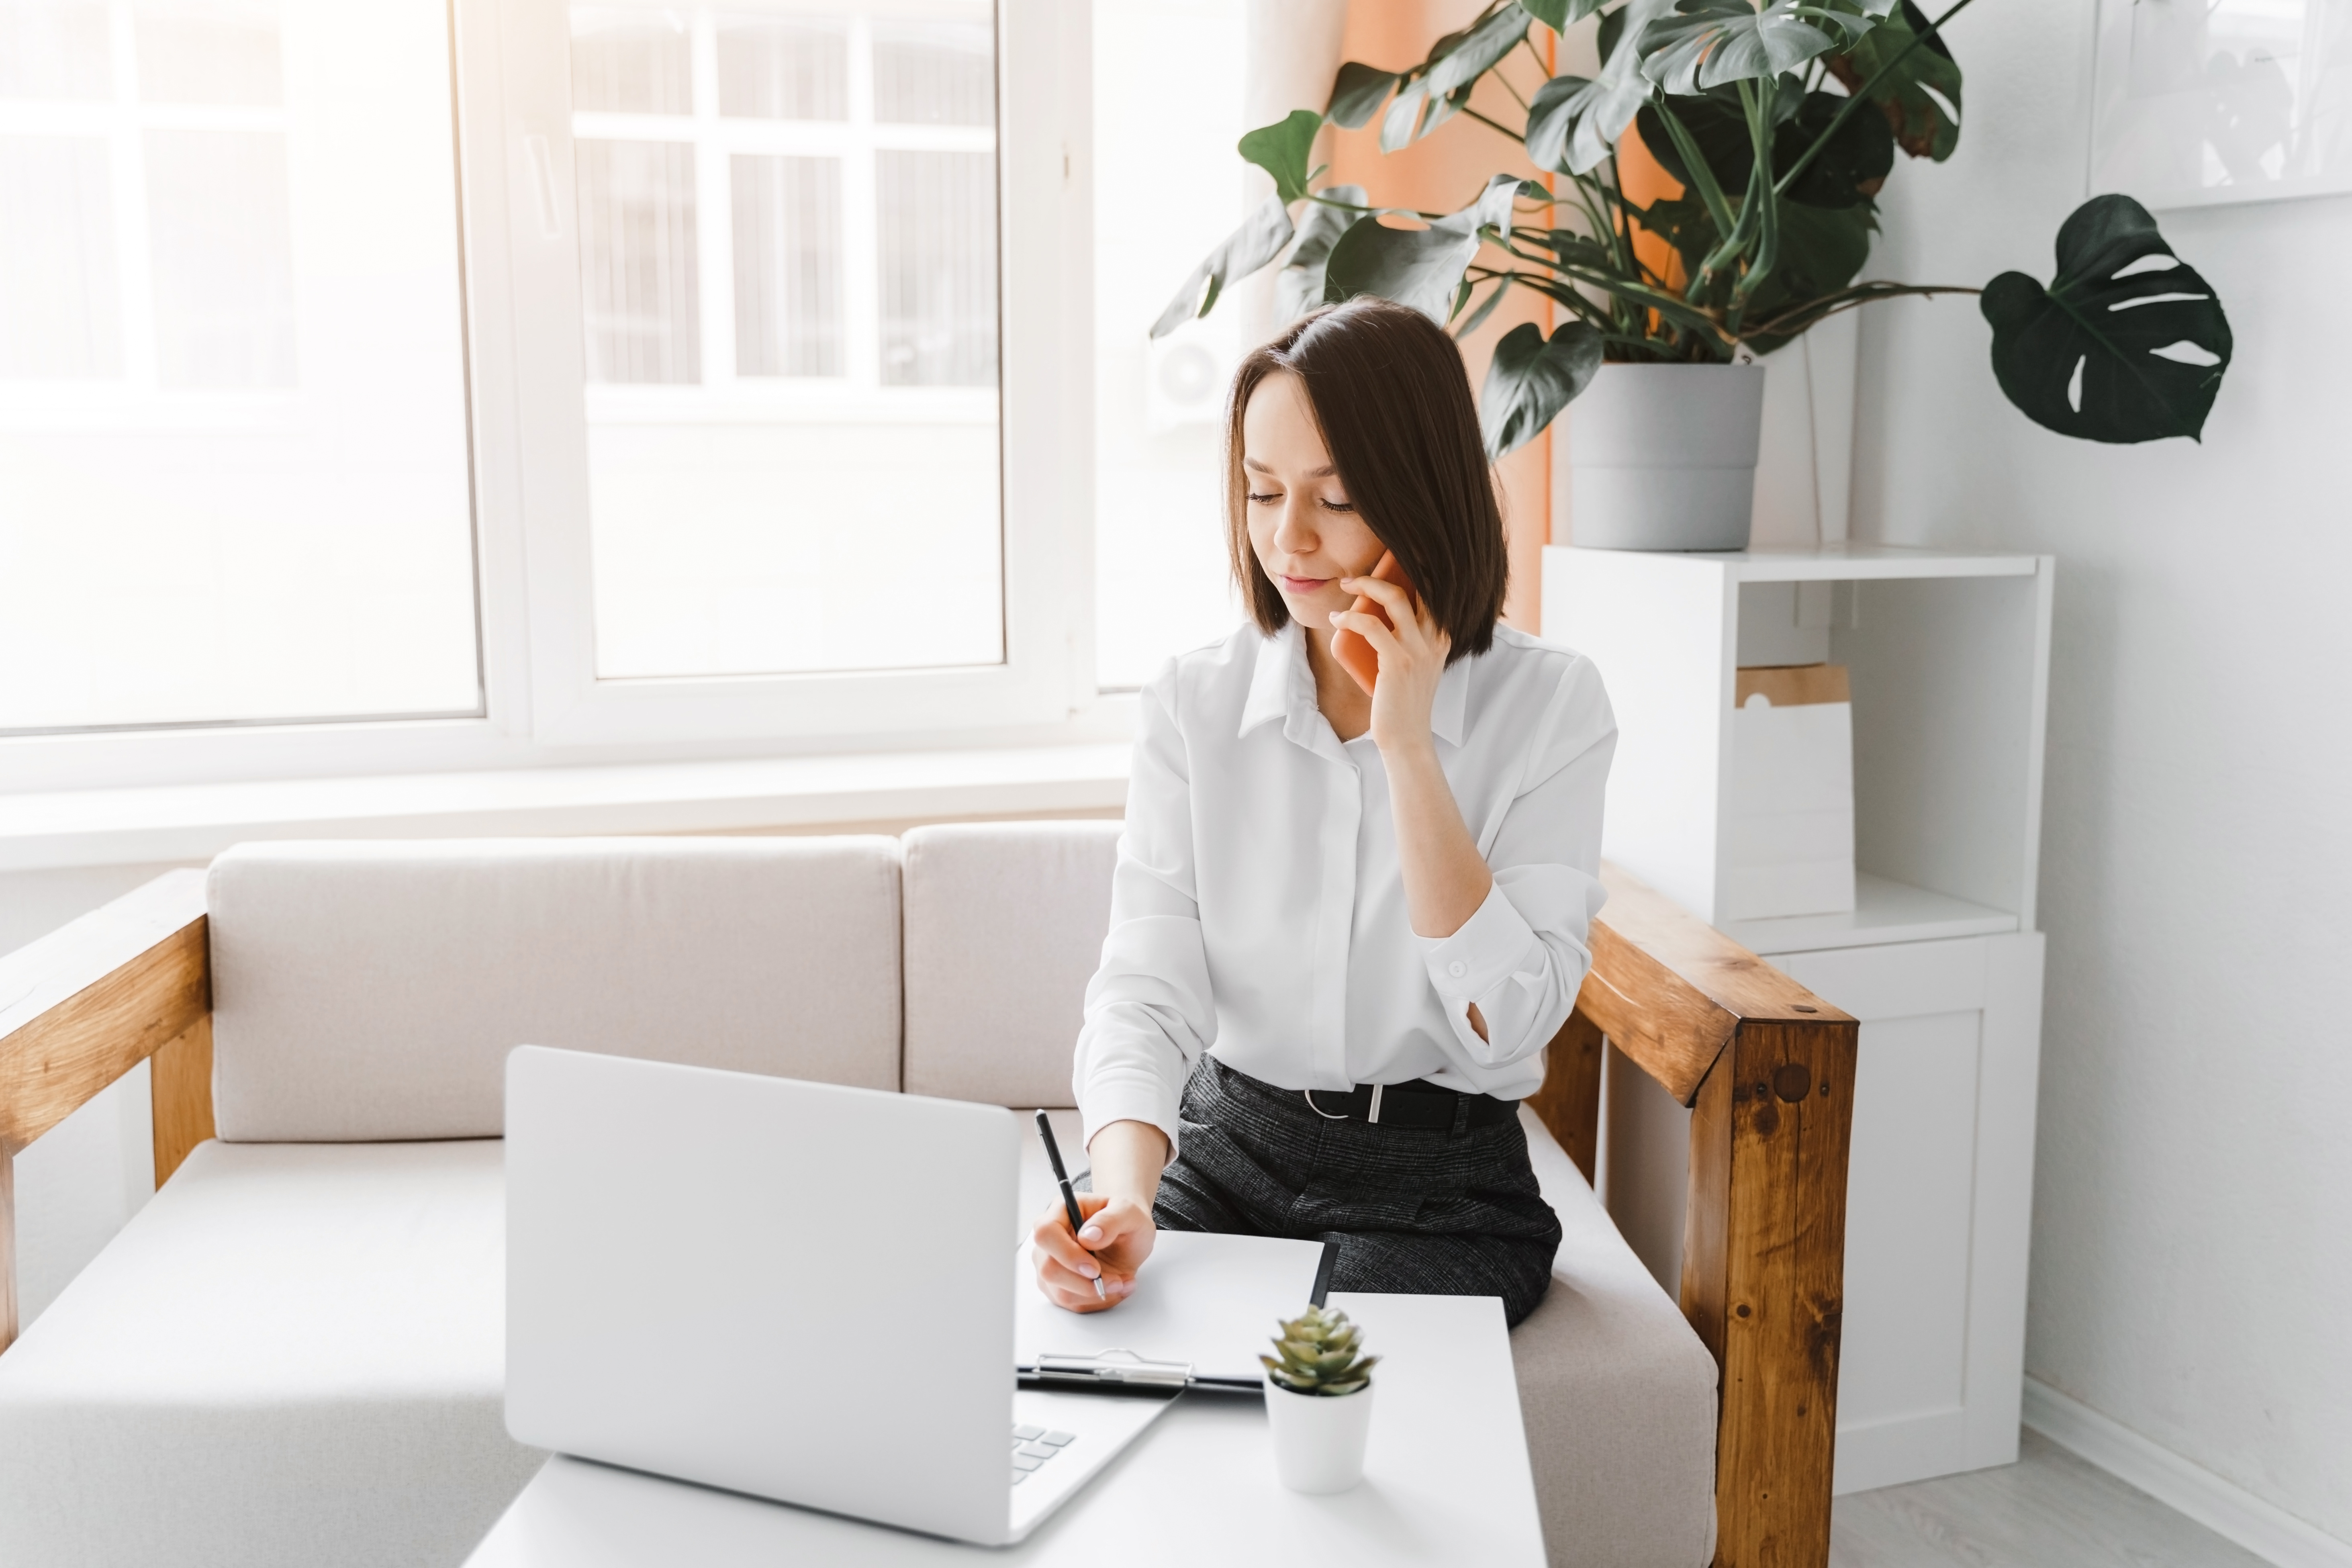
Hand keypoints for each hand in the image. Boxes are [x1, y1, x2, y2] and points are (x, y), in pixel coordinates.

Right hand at [1031, 1193, 1156, 1312]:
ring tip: (1122, 1282)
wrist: (1128, 1236)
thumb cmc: (1125, 1219)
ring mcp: (1050, 1264)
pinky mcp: (1058, 1285)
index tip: (1094, 1268)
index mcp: (1061, 1211)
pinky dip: (1097, 1301)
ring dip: (1095, 1294)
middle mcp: (1050, 1239)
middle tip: (1117, 1281)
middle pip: (1049, 1269)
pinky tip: (1114, 1287)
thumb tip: (1089, 1236)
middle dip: (1086, 1283)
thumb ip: (1111, 1220)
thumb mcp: (1130, 1213)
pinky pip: (1071, 1303)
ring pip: (1060, 1292)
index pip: (1046, 1233)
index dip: (1067, 1254)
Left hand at [1331, 573, 1450, 758]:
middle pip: (1418, 584)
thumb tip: (1378, 613)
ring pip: (1394, 598)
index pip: (1434, 590)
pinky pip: (1371, 626)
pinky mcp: (1398, 662)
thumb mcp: (1415, 665)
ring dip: (1365, 586)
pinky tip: (1338, 619)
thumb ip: (1410, 640)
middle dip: (1385, 571)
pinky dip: (1350, 618)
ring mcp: (1419, 649)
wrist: (1407, 738)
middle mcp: (1436, 639)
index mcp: (1443, 637)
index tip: (1388, 561)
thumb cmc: (1404, 702)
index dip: (1415, 568)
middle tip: (1355, 578)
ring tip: (1345, 587)